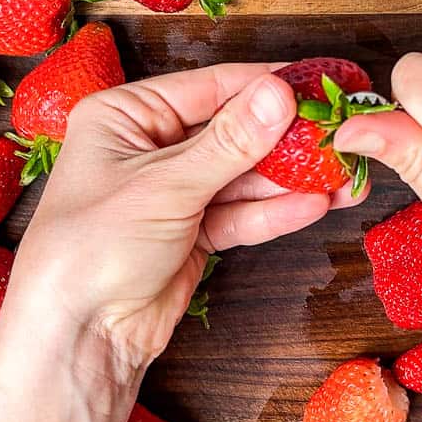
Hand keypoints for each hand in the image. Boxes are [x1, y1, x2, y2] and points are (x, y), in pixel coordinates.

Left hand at [4, 63, 364, 373]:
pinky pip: (238, 214)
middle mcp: (146, 148)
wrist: (77, 337)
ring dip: (288, 179)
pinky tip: (314, 205)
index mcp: (123, 116)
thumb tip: (279, 93)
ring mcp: (171, 194)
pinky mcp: (190, 235)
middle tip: (339, 133)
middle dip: (284, 138)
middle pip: (229, 132)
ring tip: (344, 174)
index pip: (207, 88)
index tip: (318, 84)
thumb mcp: (165, 185)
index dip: (264, 85)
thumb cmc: (92, 248)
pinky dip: (272, 212)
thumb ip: (229, 141)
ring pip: (240, 176)